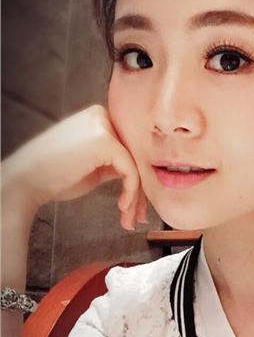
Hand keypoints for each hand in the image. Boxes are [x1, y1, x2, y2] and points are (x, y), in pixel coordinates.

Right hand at [2, 105, 145, 229]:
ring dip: (136, 197)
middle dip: (140, 191)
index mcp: (98, 117)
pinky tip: (122, 208)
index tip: (137, 207)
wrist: (25, 181)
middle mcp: (102, 115)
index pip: (129, 149)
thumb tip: (144, 175)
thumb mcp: (93, 166)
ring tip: (129, 220)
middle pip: (135, 156)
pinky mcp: (104, 141)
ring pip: (135, 165)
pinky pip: (130, 170)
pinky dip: (131, 192)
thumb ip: (115, 162)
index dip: (138, 179)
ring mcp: (102, 126)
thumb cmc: (55, 177)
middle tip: (138, 218)